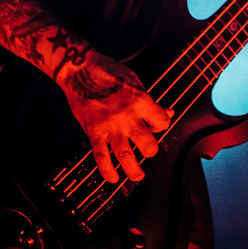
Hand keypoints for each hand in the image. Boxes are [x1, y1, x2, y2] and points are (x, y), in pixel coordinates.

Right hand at [56, 52, 172, 183]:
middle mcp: (127, 116)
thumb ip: (151, 101)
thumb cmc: (107, 72)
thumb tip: (168, 112)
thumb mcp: (135, 81)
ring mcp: (110, 126)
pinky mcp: (94, 132)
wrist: (79, 70)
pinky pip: (101, 157)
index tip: (155, 126)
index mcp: (140, 101)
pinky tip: (113, 178)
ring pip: (126, 156)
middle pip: (148, 145)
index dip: (161, 125)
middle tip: (147, 151)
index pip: (162, 123)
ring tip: (137, 176)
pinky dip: (107, 171)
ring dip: (134, 171)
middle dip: (150, 151)